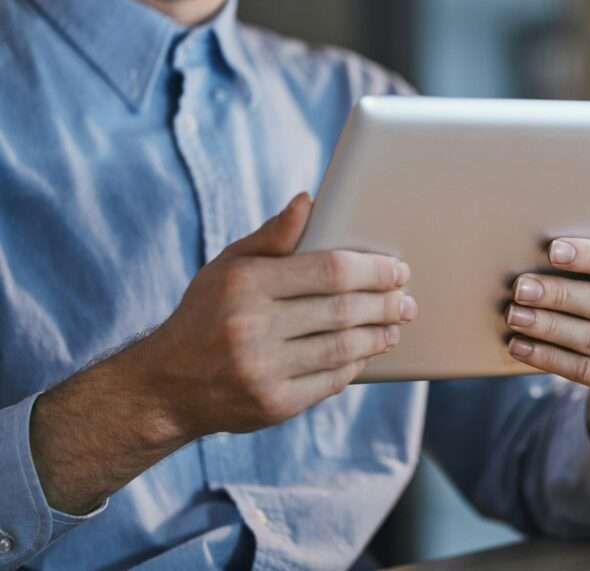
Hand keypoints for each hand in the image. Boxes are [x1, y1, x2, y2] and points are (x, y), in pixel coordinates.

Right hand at [142, 192, 417, 436]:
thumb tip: (308, 202)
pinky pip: (331, 380)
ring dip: (379, 335)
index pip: (329, 270)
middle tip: (406, 300)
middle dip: (386, 304)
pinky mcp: (273, 405)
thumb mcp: (228, 266)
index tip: (397, 269)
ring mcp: (263, 369)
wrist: (166, 386)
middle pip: (343, 310)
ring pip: (344, 348)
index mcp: (246, 283)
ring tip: (396, 325)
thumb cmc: (206, 314)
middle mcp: (253, 326)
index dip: (373, 269)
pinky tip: (368, 352)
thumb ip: (272, 236)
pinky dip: (356, 364)